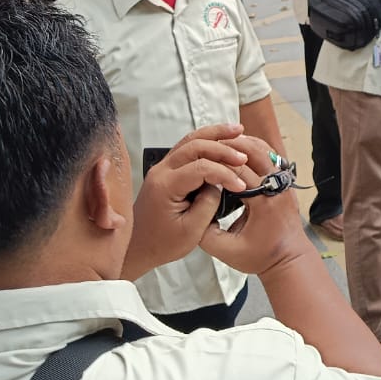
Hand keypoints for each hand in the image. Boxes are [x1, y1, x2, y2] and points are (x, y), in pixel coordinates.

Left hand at [122, 123, 253, 279]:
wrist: (137, 249)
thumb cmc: (161, 244)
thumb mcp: (191, 231)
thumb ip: (209, 203)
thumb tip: (219, 184)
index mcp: (165, 186)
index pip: (201, 167)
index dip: (225, 173)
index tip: (240, 186)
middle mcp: (160, 171)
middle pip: (195, 145)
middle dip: (223, 147)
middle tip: (244, 155)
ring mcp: (161, 168)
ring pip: (190, 140)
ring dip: (215, 134)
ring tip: (237, 130)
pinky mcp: (165, 170)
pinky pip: (186, 148)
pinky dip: (206, 141)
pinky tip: (220, 140)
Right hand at [198, 133, 311, 277]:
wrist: (289, 260)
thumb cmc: (260, 257)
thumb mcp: (226, 251)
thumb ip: (206, 233)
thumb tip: (191, 211)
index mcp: (263, 203)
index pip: (239, 172)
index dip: (219, 162)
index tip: (201, 158)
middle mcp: (276, 187)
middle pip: (255, 152)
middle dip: (231, 145)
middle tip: (209, 143)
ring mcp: (284, 182)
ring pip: (265, 150)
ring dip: (244, 143)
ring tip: (222, 143)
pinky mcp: (285, 181)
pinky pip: (271, 156)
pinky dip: (255, 149)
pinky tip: (238, 150)